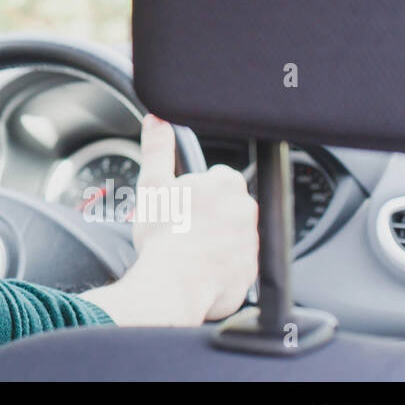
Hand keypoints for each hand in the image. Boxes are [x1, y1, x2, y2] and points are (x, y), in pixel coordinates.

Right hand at [79, 114, 258, 325]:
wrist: (173, 284)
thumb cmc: (163, 234)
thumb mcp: (153, 184)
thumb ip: (158, 149)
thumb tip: (157, 119)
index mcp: (227, 185)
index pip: (219, 177)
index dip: (198, 189)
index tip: (182, 203)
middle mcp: (247, 212)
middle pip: (227, 206)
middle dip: (209, 214)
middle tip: (181, 226)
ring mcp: (251, 244)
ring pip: (232, 235)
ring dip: (215, 240)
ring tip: (187, 250)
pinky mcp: (251, 274)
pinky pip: (235, 265)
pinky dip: (220, 266)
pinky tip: (197, 269)